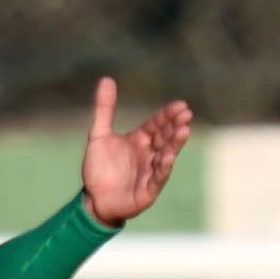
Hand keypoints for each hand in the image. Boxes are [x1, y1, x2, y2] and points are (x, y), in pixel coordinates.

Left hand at [81, 77, 193, 226]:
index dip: (167, 115)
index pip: (156, 124)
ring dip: (175, 144)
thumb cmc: (98, 169)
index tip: (180, 105)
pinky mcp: (149, 189)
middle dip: (175, 126)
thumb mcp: (99, 135)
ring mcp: (151, 171)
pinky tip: (169, 156)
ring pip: (166, 154)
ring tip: (185, 131)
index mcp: (140, 140)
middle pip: (165, 137)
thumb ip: (104, 109)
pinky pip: (158, 176)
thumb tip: (106, 79)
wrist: (93, 199)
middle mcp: (149, 154)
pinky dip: (164, 166)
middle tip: (186, 113)